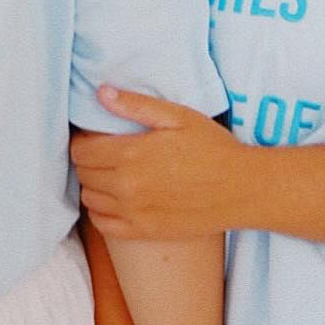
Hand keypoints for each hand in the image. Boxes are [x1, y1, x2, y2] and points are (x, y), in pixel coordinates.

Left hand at [72, 85, 239, 239]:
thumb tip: (101, 92)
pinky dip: (101, 212)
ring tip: (112, 175)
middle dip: (88, 161)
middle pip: (83, 174)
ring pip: (90, 199)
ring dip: (94, 186)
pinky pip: (102, 225)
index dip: (83, 141)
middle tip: (105, 154)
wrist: (242, 190)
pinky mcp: (144, 232)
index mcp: (130, 154)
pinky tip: (115, 200)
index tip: (94, 138)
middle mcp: (126, 186)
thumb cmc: (213, 148)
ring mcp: (134, 212)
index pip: (81, 150)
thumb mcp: (177, 116)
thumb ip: (135, 104)